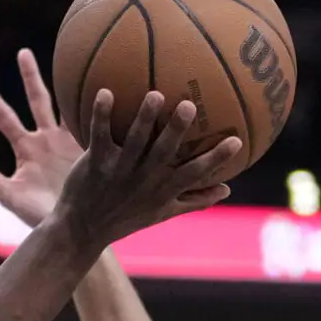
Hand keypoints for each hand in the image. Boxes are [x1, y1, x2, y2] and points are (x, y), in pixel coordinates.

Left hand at [0, 49, 82, 226]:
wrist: (74, 230)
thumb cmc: (39, 217)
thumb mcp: (11, 196)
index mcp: (26, 149)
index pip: (5, 118)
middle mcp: (47, 140)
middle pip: (37, 100)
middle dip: (30, 76)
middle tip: (22, 52)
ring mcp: (70, 142)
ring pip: (68, 103)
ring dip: (69, 80)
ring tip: (70, 55)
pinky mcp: (93, 146)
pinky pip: (95, 118)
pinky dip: (98, 102)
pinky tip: (105, 80)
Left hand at [54, 91, 239, 250]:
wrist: (82, 229)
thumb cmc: (127, 217)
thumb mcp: (163, 213)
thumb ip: (195, 200)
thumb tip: (228, 189)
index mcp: (163, 189)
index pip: (195, 174)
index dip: (216, 159)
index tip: (237, 140)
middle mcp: (144, 179)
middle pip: (164, 152)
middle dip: (177, 130)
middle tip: (189, 105)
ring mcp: (119, 170)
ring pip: (134, 141)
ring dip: (144, 118)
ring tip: (154, 94)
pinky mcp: (95, 162)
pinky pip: (99, 135)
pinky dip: (101, 114)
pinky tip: (105, 92)